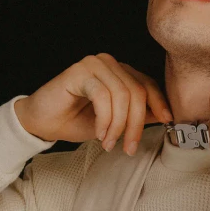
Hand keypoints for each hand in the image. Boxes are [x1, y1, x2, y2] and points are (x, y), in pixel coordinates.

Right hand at [14, 53, 172, 155]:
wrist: (42, 122)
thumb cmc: (76, 120)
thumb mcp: (115, 121)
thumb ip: (138, 115)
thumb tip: (165, 116)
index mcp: (120, 72)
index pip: (148, 84)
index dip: (159, 103)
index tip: (167, 122)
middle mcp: (109, 63)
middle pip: (137, 92)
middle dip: (136, 123)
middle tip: (129, 146)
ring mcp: (94, 64)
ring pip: (122, 95)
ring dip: (118, 125)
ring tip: (110, 143)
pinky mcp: (79, 71)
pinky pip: (103, 96)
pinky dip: (104, 119)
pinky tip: (99, 134)